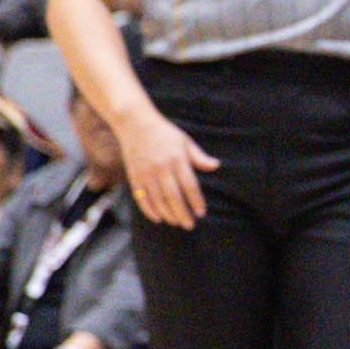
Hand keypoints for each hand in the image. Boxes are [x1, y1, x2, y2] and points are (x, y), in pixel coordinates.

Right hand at [120, 108, 216, 227]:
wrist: (135, 124)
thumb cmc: (165, 133)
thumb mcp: (185, 142)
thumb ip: (199, 157)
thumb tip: (216, 166)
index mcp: (176, 159)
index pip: (189, 185)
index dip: (196, 201)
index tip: (201, 212)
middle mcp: (161, 167)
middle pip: (173, 196)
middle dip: (182, 213)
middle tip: (190, 225)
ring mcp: (146, 173)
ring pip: (157, 200)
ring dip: (168, 214)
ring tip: (177, 222)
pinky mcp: (134, 176)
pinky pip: (141, 197)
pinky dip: (149, 210)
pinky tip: (158, 218)